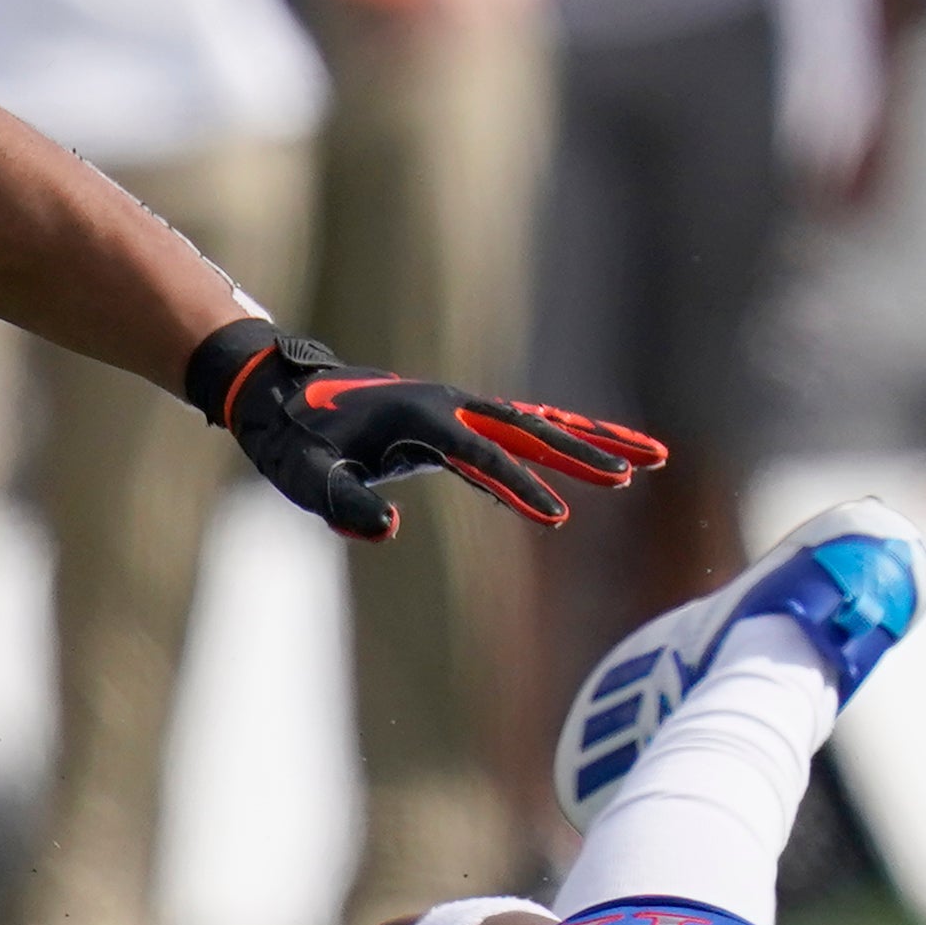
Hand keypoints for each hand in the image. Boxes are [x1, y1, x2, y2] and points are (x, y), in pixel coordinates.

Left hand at [183, 319, 661, 542]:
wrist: (276, 394)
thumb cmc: (291, 441)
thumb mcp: (306, 479)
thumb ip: (344, 505)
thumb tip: (390, 530)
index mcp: (421, 418)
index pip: (486, 458)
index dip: (522, 488)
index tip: (560, 519)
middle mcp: (449, 404)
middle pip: (531, 429)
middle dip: (585, 452)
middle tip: (637, 473)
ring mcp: (455, 406)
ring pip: (537, 422)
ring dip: (590, 440)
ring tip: (649, 458)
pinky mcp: (453, 416)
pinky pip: (519, 428)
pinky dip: (559, 439)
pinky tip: (594, 458)